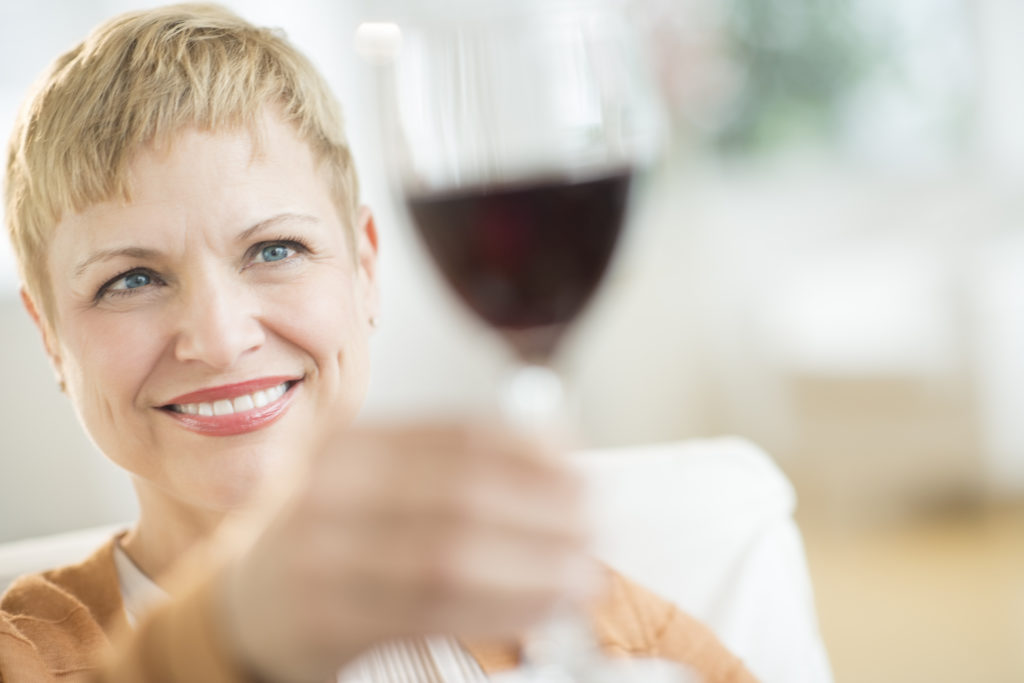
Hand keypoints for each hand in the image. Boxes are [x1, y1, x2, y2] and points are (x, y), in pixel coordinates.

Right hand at [221, 422, 591, 682]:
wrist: (245, 606)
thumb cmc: (332, 540)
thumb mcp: (377, 484)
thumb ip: (453, 466)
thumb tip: (558, 453)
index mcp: (352, 444)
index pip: (461, 437)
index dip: (537, 456)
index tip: (583, 475)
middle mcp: (331, 488)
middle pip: (464, 492)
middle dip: (547, 514)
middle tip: (595, 530)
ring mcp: (322, 555)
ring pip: (451, 554)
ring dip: (535, 568)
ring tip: (582, 575)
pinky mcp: (327, 619)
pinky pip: (432, 611)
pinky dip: (500, 608)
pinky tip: (539, 608)